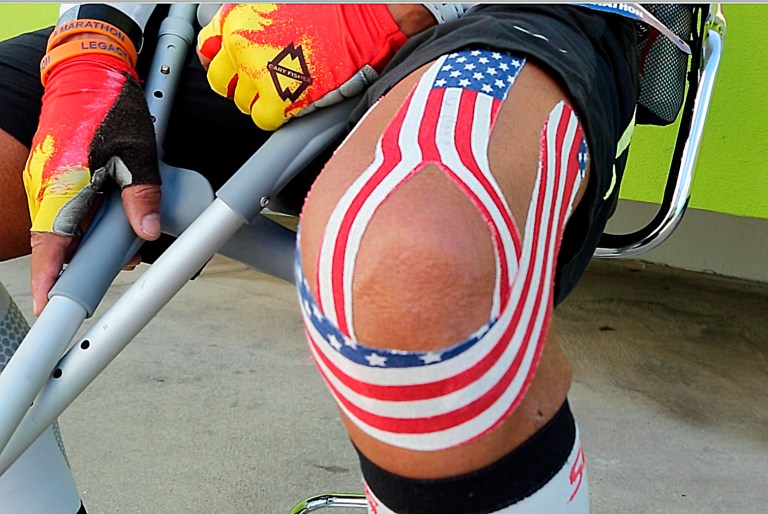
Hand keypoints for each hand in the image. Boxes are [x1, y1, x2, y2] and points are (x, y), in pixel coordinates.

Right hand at [24, 39, 159, 314]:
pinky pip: (75, 212)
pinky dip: (97, 219)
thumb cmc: (108, 107)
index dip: (50, 284)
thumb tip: (148, 231)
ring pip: (72, 230)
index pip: (49, 250)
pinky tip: (122, 209)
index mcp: (60, 192)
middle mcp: (48, 194)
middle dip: (93, 262)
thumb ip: (142, 194)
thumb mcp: (136, 152)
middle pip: (63, 247)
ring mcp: (52, 187)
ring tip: (133, 230)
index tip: (53, 312)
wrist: (88, 73)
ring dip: (99, 238)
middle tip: (127, 260)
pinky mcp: (60, 180)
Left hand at [196, 4, 407, 130]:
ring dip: (261, 102)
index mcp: (239, 20)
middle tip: (262, 86)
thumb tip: (242, 44)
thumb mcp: (280, 6)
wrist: (364, 19)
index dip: (223, 63)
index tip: (233, 71)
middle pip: (222, 82)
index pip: (208, 50)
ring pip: (243, 104)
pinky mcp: (279, 98)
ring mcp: (258, 73)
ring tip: (285, 93)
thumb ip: (255, 25)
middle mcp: (242, 46)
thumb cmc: (332, 10)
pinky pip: (264, 120)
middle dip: (240, 86)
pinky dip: (276, 117)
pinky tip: (292, 105)